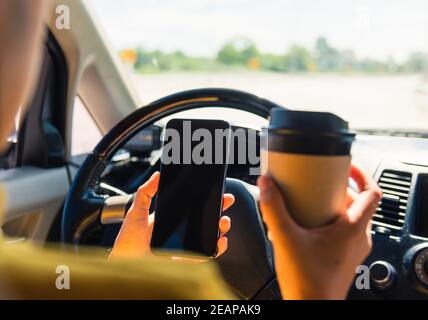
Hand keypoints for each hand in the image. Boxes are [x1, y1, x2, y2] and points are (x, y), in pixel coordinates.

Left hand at [109, 171, 234, 259]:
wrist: (126, 264)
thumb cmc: (128, 242)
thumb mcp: (136, 212)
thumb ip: (145, 193)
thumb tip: (156, 175)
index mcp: (170, 220)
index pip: (192, 207)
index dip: (205, 199)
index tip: (214, 190)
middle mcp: (180, 232)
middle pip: (205, 219)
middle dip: (218, 209)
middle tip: (225, 200)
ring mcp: (185, 245)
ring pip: (209, 235)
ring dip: (220, 226)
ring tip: (223, 220)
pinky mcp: (187, 259)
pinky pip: (206, 254)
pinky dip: (217, 248)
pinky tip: (220, 240)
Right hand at [257, 164, 381, 299]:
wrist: (311, 308)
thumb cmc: (308, 282)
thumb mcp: (286, 238)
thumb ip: (273, 209)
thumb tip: (266, 185)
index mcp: (353, 229)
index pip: (372, 192)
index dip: (361, 174)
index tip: (346, 166)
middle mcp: (358, 238)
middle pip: (357, 203)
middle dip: (338, 190)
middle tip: (320, 183)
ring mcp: (353, 249)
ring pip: (350, 218)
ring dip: (333, 206)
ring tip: (311, 202)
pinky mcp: (344, 257)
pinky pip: (343, 232)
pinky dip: (329, 222)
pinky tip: (307, 226)